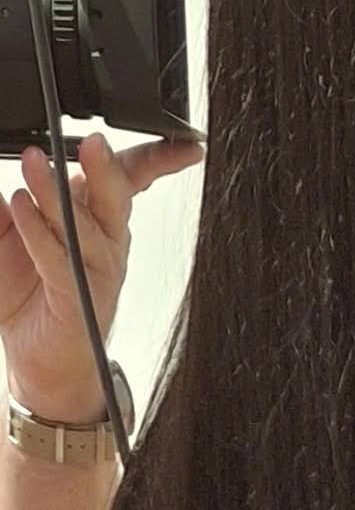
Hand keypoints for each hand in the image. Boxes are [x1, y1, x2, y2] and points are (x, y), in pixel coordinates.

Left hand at [2, 126, 201, 424]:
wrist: (41, 366)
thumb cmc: (33, 299)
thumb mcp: (9, 236)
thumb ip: (8, 206)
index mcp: (97, 219)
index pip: (131, 179)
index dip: (157, 158)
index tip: (182, 142)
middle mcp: (106, 243)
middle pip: (117, 196)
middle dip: (108, 168)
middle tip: (92, 142)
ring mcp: (96, 271)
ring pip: (85, 224)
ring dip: (56, 192)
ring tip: (33, 164)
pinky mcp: (78, 298)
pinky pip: (60, 259)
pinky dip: (38, 231)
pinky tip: (21, 206)